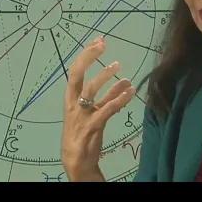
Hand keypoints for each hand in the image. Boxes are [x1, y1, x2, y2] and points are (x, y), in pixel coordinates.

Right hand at [61, 36, 135, 180]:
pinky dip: (119, 99)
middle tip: (102, 45)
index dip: (85, 55)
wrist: (76, 160)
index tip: (97, 41)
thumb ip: (108, 96)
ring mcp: (82, 115)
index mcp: (71, 98)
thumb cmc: (83, 132)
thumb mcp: (93, 111)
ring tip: (118, 65)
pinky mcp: (92, 126)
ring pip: (91, 90)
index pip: (74, 71)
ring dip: (105, 76)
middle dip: (88, 58)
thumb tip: (124, 80)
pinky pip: (106, 109)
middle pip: (77, 76)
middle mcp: (73, 103)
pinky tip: (130, 92)